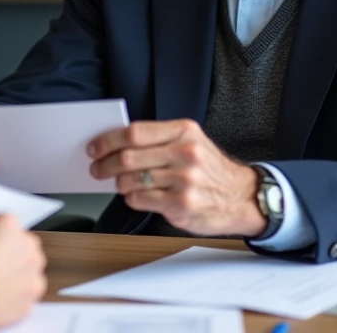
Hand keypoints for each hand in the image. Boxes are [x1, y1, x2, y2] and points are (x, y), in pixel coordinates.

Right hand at [0, 215, 46, 329]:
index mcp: (8, 225)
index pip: (5, 226)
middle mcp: (26, 245)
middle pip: (22, 246)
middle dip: (9, 255)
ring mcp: (32, 271)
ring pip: (29, 271)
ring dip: (17, 276)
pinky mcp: (31, 296)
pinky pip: (27, 295)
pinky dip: (17, 297)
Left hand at [87, 119, 264, 237]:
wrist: (241, 196)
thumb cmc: (210, 169)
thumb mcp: (191, 141)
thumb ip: (159, 139)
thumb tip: (116, 143)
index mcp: (184, 131)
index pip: (134, 132)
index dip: (108, 141)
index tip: (95, 147)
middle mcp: (186, 153)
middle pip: (128, 157)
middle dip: (105, 164)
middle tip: (97, 169)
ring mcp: (184, 180)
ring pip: (131, 180)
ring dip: (118, 183)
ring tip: (119, 183)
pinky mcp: (182, 204)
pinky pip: (141, 200)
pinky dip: (132, 198)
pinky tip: (136, 195)